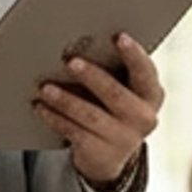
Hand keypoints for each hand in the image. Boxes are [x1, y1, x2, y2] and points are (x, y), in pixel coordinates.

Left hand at [30, 31, 163, 189]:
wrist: (109, 154)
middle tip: (71, 61)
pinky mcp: (101, 154)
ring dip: (66, 100)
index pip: (145, 72)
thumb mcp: (120, 89)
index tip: (118, 36)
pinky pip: (74, 132)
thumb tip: (75, 46)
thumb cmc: (111, 107)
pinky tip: (40, 107)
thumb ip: (110, 70)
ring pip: (90, 115)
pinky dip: (55, 118)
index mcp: (151, 94)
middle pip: (115, 94)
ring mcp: (124, 139)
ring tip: (45, 87)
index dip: (134, 54)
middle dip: (92, 76)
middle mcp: (143, 117)